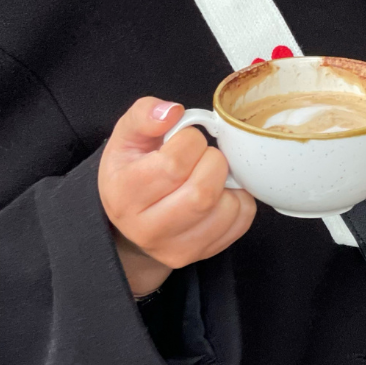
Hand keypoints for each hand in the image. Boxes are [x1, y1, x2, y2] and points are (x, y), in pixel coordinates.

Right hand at [98, 97, 255, 297]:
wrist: (134, 217)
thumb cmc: (134, 168)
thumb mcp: (129, 135)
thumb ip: (145, 115)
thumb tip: (172, 112)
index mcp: (124, 193)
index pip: (175, 163)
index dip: (191, 141)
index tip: (185, 140)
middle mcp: (146, 228)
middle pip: (202, 191)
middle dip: (213, 161)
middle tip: (203, 156)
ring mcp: (174, 247)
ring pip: (225, 208)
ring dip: (228, 181)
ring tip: (211, 174)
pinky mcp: (200, 253)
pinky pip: (241, 220)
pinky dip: (240, 198)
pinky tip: (221, 191)